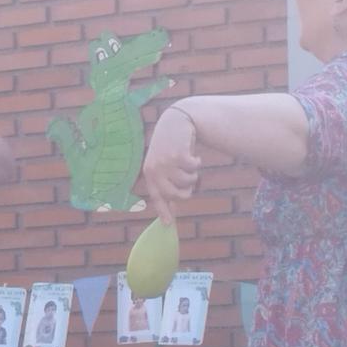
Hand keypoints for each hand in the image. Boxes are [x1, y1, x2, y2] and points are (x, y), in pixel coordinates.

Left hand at [140, 108, 200, 225]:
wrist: (176, 120)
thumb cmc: (171, 146)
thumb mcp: (164, 164)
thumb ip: (167, 183)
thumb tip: (173, 207)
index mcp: (149, 174)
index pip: (157, 197)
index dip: (163, 211)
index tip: (168, 225)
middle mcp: (154, 170)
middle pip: (175, 194)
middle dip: (187, 191)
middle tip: (190, 183)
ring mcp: (165, 163)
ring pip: (187, 182)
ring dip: (193, 175)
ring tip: (190, 165)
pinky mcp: (178, 155)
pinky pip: (193, 169)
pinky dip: (197, 163)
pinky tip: (193, 155)